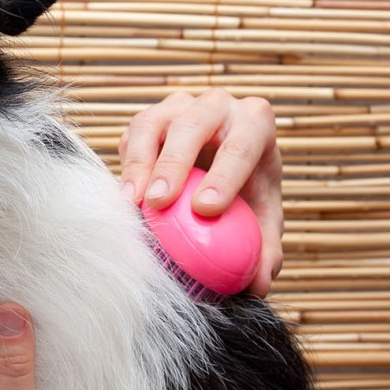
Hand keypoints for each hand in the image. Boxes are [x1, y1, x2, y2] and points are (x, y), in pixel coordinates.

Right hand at [118, 88, 283, 295]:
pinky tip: (124, 199)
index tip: (205, 209)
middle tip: (160, 203)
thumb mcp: (263, 222)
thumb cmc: (248, 195)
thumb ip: (265, 252)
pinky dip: (126, 165)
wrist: (221, 173)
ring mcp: (178, 107)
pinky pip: (131, 136)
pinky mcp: (149, 121)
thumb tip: (257, 284)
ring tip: (134, 203)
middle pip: (193, 123)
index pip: (242, 142)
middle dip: (175, 162)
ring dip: (141, 162)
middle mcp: (217, 106)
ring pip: (154, 123)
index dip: (225, 173)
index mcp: (255, 122)